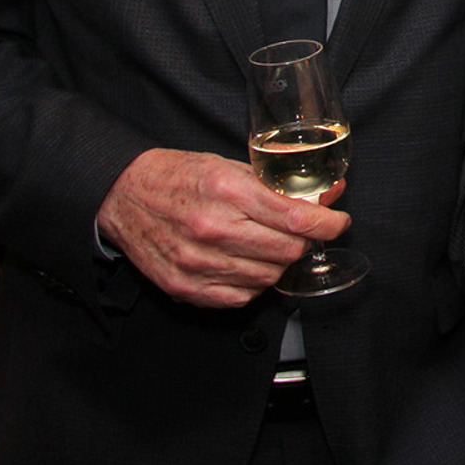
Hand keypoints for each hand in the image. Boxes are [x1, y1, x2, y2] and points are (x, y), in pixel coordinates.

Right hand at [96, 147, 349, 307]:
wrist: (125, 196)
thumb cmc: (180, 177)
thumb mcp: (230, 167)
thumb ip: (277, 185)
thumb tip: (328, 195)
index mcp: (228, 192)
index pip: (295, 218)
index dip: (327, 224)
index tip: (339, 223)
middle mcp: (214, 230)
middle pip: (287, 251)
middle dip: (303, 242)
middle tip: (300, 232)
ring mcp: (198, 263)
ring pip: (268, 277)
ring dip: (278, 263)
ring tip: (268, 245)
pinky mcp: (186, 288)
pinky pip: (241, 297)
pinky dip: (253, 283)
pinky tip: (246, 263)